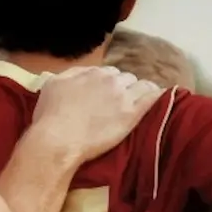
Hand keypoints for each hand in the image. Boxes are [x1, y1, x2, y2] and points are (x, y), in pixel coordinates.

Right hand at [25, 66, 163, 164]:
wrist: (59, 139)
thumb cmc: (50, 114)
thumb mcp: (53, 83)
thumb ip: (71, 74)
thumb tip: (82, 73)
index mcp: (93, 72)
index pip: (110, 72)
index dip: (109, 82)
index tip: (107, 93)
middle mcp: (110, 81)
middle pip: (126, 78)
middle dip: (125, 87)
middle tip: (120, 101)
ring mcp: (123, 97)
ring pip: (142, 85)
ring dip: (141, 90)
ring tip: (142, 98)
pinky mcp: (132, 115)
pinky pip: (152, 98)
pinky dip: (157, 95)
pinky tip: (161, 96)